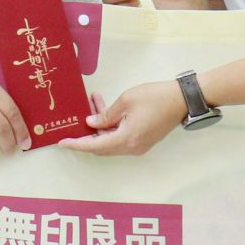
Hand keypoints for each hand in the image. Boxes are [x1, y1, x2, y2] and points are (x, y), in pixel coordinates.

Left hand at [59, 80, 187, 156]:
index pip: (95, 146)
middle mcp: (132, 147)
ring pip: (110, 140)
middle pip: (101, 146)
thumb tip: (92, 124)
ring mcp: (138, 145)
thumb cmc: (155, 97)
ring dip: (99, 125)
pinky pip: (120, 136)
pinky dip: (110, 125)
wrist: (182, 99)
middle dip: (86, 133)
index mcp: (126, 139)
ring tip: (93, 101)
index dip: (77, 144)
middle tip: (73, 120)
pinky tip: (105, 106)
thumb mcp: (126, 101)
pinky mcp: (143, 139)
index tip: (62, 142)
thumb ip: (106, 115)